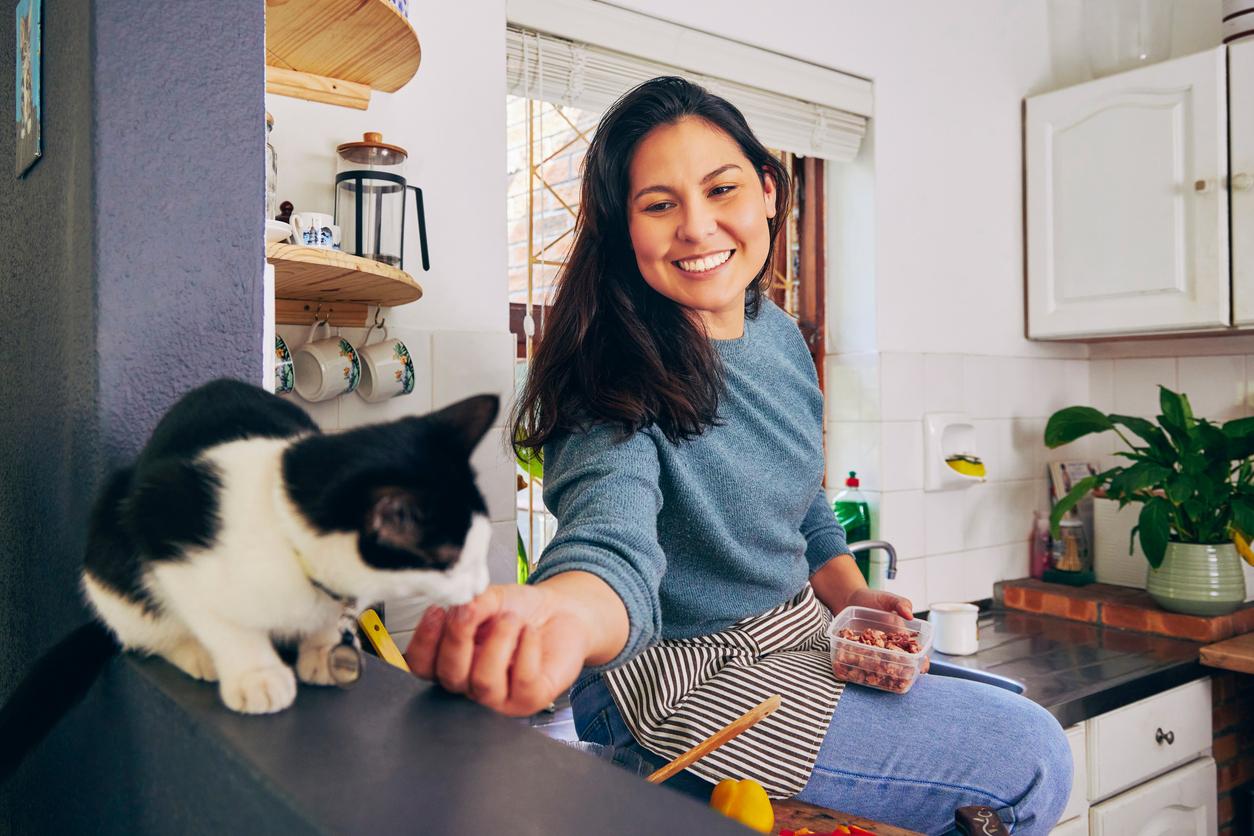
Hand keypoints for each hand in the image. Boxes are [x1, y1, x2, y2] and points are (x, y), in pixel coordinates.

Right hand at [405, 583, 588, 716]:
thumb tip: (459, 606)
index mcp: (454, 659)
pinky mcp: (530, 699)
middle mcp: (471, 682)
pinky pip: (522, 681)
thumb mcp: (491, 597)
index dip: (424, 642)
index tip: (437, 611)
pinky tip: (530, 633)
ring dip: (497, 643)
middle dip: (459, 638)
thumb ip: (472, 602)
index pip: (422, 666)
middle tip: (474, 610)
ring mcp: (500, 697)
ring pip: (483, 682)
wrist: (562, 612)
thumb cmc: (521, 610)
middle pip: (449, 676)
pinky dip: (526, 649)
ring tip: (511, 619)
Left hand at [842, 587, 928, 672]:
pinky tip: (858, 667)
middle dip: (903, 673)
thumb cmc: (873, 598)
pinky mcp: (858, 651)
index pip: (916, 652)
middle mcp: (889, 647)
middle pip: (900, 664)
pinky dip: (861, 665)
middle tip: (900, 676)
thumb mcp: (889, 598)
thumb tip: (910, 616)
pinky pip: (862, 661)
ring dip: (881, 672)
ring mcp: (873, 651)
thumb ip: (901, 604)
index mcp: (901, 636)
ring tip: (878, 672)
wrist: (849, 598)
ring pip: (881, 666)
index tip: (922, 667)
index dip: (922, 662)